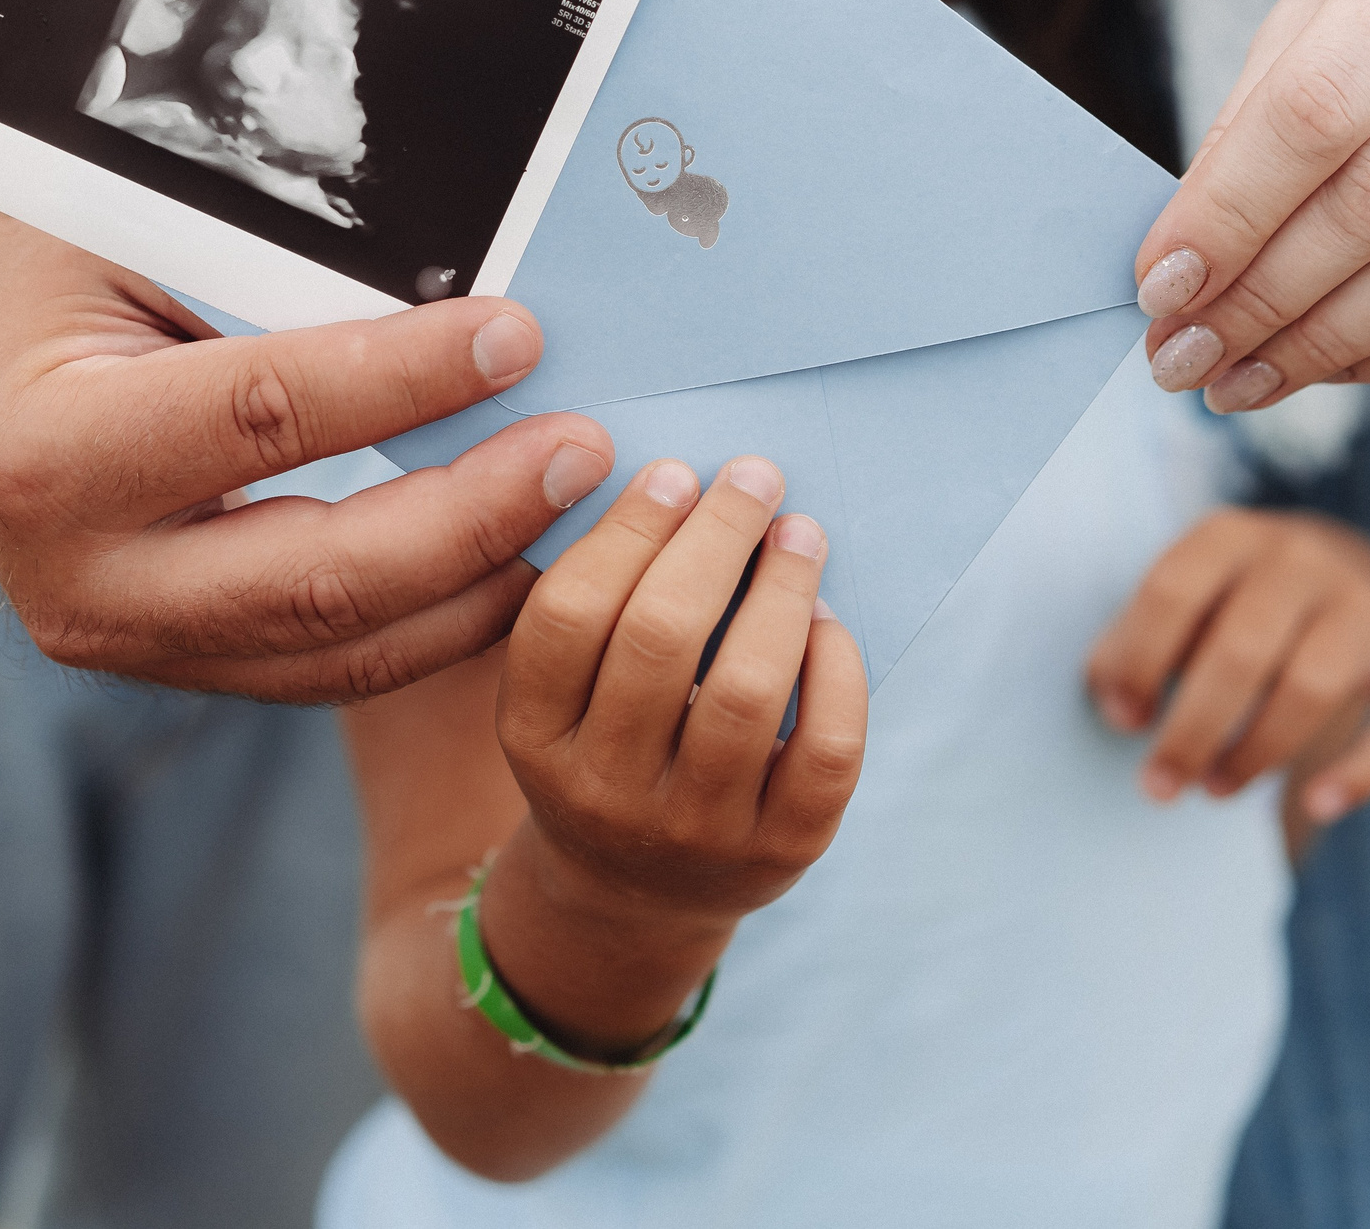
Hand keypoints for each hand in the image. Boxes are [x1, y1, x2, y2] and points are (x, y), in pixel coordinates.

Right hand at [0, 214, 615, 701]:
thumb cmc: (39, 274)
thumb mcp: (130, 246)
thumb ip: (271, 282)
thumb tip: (464, 292)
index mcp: (48, 453)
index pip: (266, 417)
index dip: (405, 380)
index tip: (517, 337)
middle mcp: (78, 582)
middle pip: (320, 578)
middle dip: (473, 517)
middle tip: (582, 451)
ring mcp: (126, 647)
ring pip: (341, 652)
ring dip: (480, 589)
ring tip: (581, 515)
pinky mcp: (176, 669)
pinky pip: (330, 666)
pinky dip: (437, 622)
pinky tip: (517, 564)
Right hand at [496, 457, 866, 926]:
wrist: (634, 896)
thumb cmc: (602, 752)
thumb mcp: (556, 701)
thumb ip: (594, 608)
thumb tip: (677, 486)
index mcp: (533, 738)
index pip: (569, 616)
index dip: (626, 531)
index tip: (674, 474)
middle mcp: (605, 791)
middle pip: (659, 637)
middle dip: (716, 536)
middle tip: (753, 477)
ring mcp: (697, 831)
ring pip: (746, 688)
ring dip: (782, 588)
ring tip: (799, 533)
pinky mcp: (783, 850)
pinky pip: (824, 746)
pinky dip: (835, 667)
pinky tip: (826, 620)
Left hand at [1084, 509, 1369, 830]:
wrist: (1349, 567)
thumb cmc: (1234, 600)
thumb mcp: (1182, 598)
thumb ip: (1134, 643)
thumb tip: (1118, 709)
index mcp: (1230, 536)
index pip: (1173, 591)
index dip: (1138, 661)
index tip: (1123, 721)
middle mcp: (1303, 559)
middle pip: (1241, 650)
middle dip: (1192, 730)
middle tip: (1158, 786)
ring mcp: (1368, 605)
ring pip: (1312, 687)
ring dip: (1257, 752)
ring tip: (1214, 789)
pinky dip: (1364, 773)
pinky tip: (1317, 805)